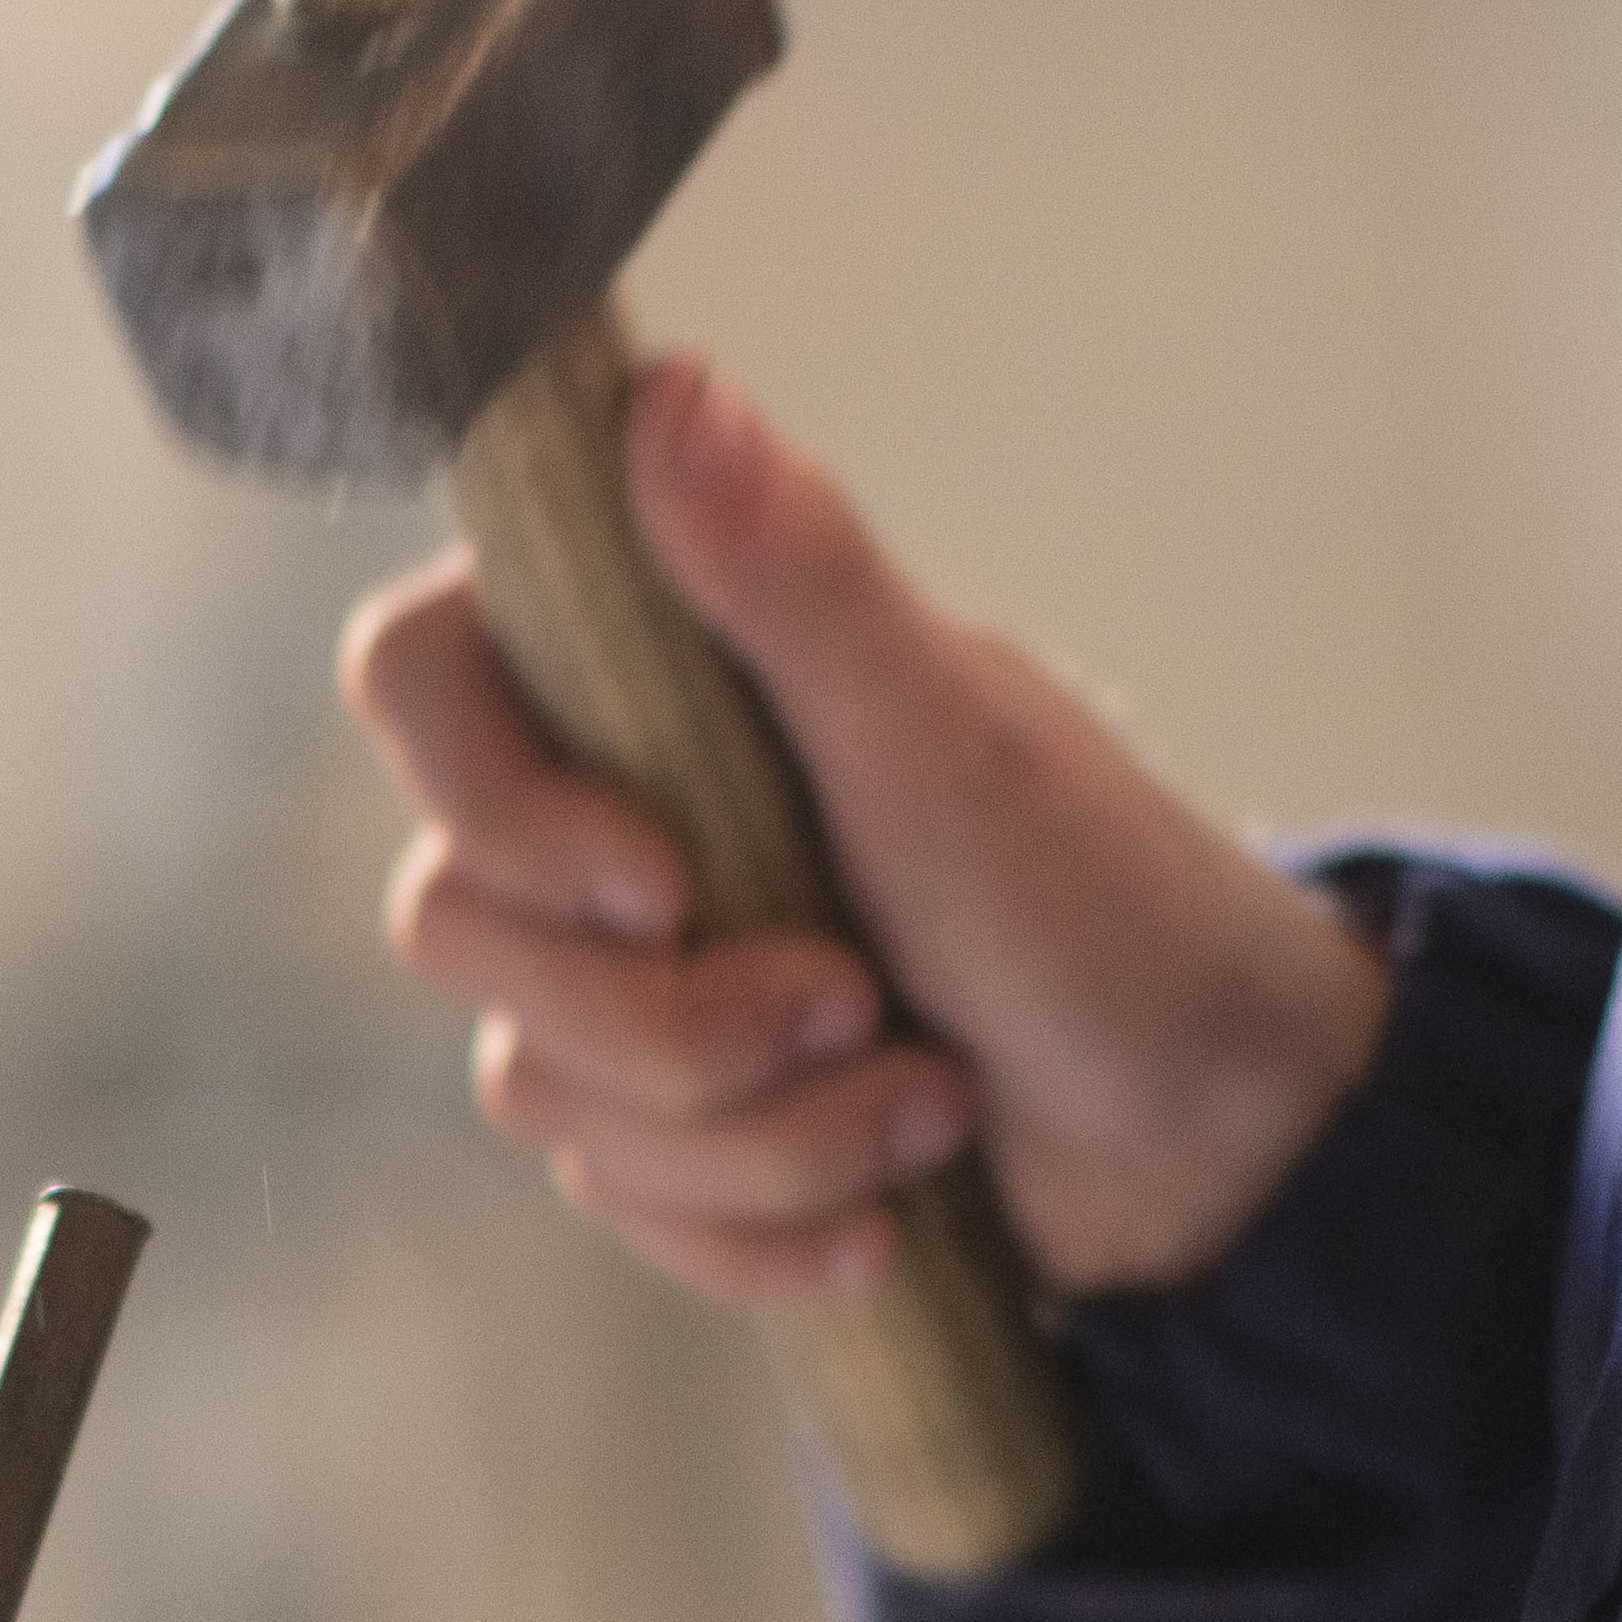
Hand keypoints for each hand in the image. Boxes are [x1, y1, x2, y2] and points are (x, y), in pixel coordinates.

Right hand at [343, 353, 1395, 1307]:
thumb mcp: (944, 729)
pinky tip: (884, 1219)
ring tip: (928, 1102)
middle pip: (454, 924)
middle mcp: (607, 809)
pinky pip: (611, 1203)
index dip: (494, 800)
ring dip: (761, 1131)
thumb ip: (794, 571)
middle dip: (673, 1019)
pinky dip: (759, 1230)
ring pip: (544, 1090)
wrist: (1204, 1123)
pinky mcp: (665, 1125)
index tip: (663, 878)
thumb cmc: (1095, 893)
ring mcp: (625, 976)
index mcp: (651, 672)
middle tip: (859, 997)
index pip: (417, 679)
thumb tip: (665, 391)